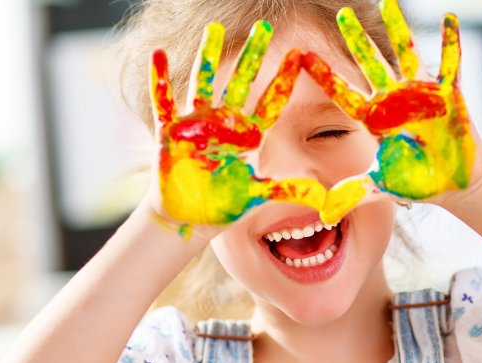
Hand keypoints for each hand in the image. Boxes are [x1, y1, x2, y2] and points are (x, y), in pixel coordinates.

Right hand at [146, 21, 326, 235]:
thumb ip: (287, 192)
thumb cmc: (223, 205)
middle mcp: (224, 122)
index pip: (270, 101)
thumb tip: (324, 199)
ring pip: (204, 82)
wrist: (188, 218)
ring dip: (209, 57)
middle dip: (253, 55)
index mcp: (248, 135)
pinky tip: (157, 54)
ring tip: (215, 30)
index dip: (284, 79)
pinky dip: (159, 80)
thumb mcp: (257, 196)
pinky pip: (163, 101)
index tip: (300, 54)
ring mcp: (197, 124)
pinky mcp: (170, 132)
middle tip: (264, 26)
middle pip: (241, 81)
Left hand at [302, 0, 481, 207]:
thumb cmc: (415, 181)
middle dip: (356, 39)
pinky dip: (451, 41)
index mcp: (374, 118)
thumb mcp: (380, 187)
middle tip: (342, 14)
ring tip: (389, 0)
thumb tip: (323, 215)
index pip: (343, 94)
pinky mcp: (450, 94)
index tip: (302, 57)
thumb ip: (351, 195)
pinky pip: (451, 63)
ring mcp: (421, 93)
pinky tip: (449, 16)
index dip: (324, 77)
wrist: (453, 182)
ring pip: (406, 54)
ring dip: (398, 28)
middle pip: (370, 64)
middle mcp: (394, 99)